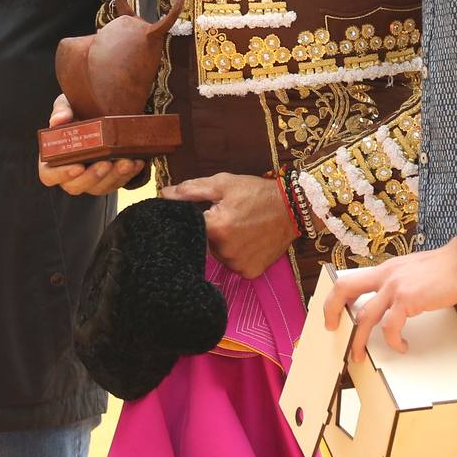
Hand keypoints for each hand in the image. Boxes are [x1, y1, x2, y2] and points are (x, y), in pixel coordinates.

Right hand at [36, 94, 144, 195]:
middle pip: (75, 186)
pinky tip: (137, 161)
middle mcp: (70, 174)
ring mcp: (90, 180)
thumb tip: (59, 120)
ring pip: (99, 188)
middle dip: (93, 176)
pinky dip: (128, 174)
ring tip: (127, 161)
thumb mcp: (67, 105)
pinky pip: (118, 183)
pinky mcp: (108, 180)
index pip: (49, 175)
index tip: (78, 166)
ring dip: (114, 176)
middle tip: (106, 163)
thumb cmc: (77, 111)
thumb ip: (61, 111)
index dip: (61, 174)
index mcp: (54, 159)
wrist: (100, 112)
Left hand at [160, 173, 291, 278]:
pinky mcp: (250, 272)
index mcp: (215, 228)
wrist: (292, 208)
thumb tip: (163, 194)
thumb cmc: (256, 193)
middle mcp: (224, 251)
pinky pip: (234, 265)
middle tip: (228, 217)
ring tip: (240, 228)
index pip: (188, 228)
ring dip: (223, 244)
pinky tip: (248, 241)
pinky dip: (238, 255)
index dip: (193, 219)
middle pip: (203, 243)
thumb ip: (190, 190)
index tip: (203, 213)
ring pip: (218, 255)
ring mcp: (238, 264)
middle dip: (210, 231)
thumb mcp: (223, 184)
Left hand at [321, 241, 456, 353]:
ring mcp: (395, 287)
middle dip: (331, 310)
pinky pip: (391, 326)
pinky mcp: (408, 299)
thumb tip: (413, 306)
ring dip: (359, 339)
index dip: (338, 297)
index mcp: (387, 269)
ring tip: (359, 355)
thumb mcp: (416, 272)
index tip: (336, 312)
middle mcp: (386, 275)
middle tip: (331, 328)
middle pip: (344, 289)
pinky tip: (401, 346)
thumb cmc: (449, 267)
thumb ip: (408, 286)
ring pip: (364, 316)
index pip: (352, 280)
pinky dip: (393, 341)